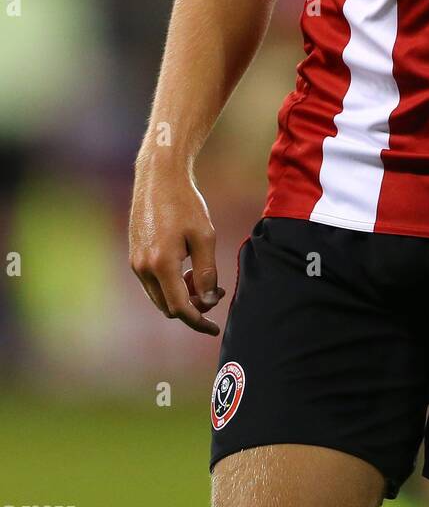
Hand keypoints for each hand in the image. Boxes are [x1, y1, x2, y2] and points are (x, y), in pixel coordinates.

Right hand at [129, 157, 224, 334]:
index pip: (180, 308)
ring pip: (159, 296)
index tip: (214, 328)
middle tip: (215, 291)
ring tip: (202, 276)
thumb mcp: (205, 237)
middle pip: (168, 306)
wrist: (159, 178)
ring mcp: (135, 262)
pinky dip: (170, 283)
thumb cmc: (185, 204)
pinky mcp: (134, 255)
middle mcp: (143, 268)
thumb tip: (208, 300)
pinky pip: (153, 282)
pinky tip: (187, 267)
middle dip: (192, 306)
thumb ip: (207, 272)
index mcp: (161, 264)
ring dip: (181, 295)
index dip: (198, 321)